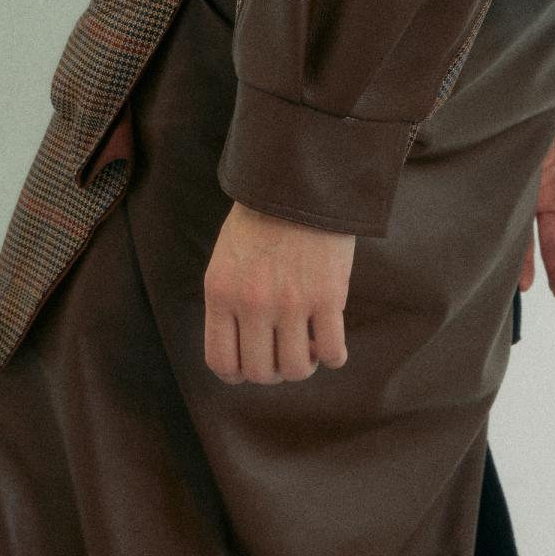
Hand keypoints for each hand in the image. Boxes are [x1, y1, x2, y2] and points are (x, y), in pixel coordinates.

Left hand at [204, 202, 354, 384]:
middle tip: (283, 355)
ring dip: (303, 366)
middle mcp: (253, 303)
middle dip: (273, 373)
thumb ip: (229, 302)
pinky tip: (332, 347)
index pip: (222, 362)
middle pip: (260, 372)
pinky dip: (333, 357)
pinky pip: (331, 351)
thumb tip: (243, 348)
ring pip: (296, 368)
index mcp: (221, 293)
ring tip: (307, 348)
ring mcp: (291, 302)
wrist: (299, 180)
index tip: (251, 366)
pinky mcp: (327, 296)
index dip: (238, 374)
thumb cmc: (261, 218)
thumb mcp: (226, 259)